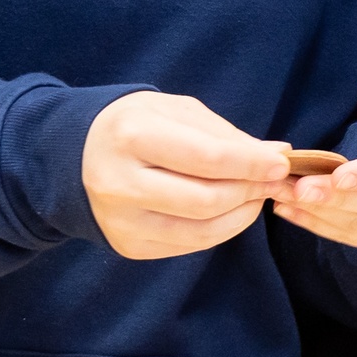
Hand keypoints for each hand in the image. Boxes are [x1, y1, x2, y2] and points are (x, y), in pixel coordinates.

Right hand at [83, 91, 292, 259]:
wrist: (75, 155)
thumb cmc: (137, 125)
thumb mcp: (176, 111)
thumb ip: (226, 134)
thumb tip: (276, 154)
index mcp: (132, 136)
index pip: (207, 158)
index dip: (252, 164)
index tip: (282, 163)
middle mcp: (120, 183)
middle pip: (207, 200)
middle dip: (251, 191)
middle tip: (274, 180)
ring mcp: (120, 221)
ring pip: (200, 231)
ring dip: (241, 215)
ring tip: (256, 196)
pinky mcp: (126, 246)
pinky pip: (187, 245)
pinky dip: (219, 230)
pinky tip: (230, 211)